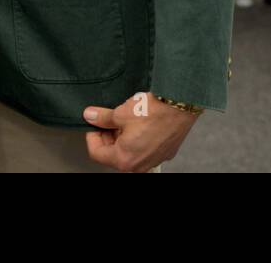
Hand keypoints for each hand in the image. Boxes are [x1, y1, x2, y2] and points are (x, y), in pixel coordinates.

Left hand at [83, 92, 198, 172]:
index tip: (94, 124)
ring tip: (126, 119)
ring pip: (130, 152)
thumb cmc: (153, 111)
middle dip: (108, 136)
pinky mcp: (165, 152)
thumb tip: (90, 116)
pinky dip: (138, 138)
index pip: (96, 152)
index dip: (92, 135)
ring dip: (123, 137)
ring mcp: (154, 160)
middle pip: (114, 154)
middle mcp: (140, 165)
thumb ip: (102, 118)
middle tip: (109, 119)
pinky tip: (141, 123)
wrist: (180, 105)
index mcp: (125, 159)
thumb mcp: (120, 112)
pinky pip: (145, 149)